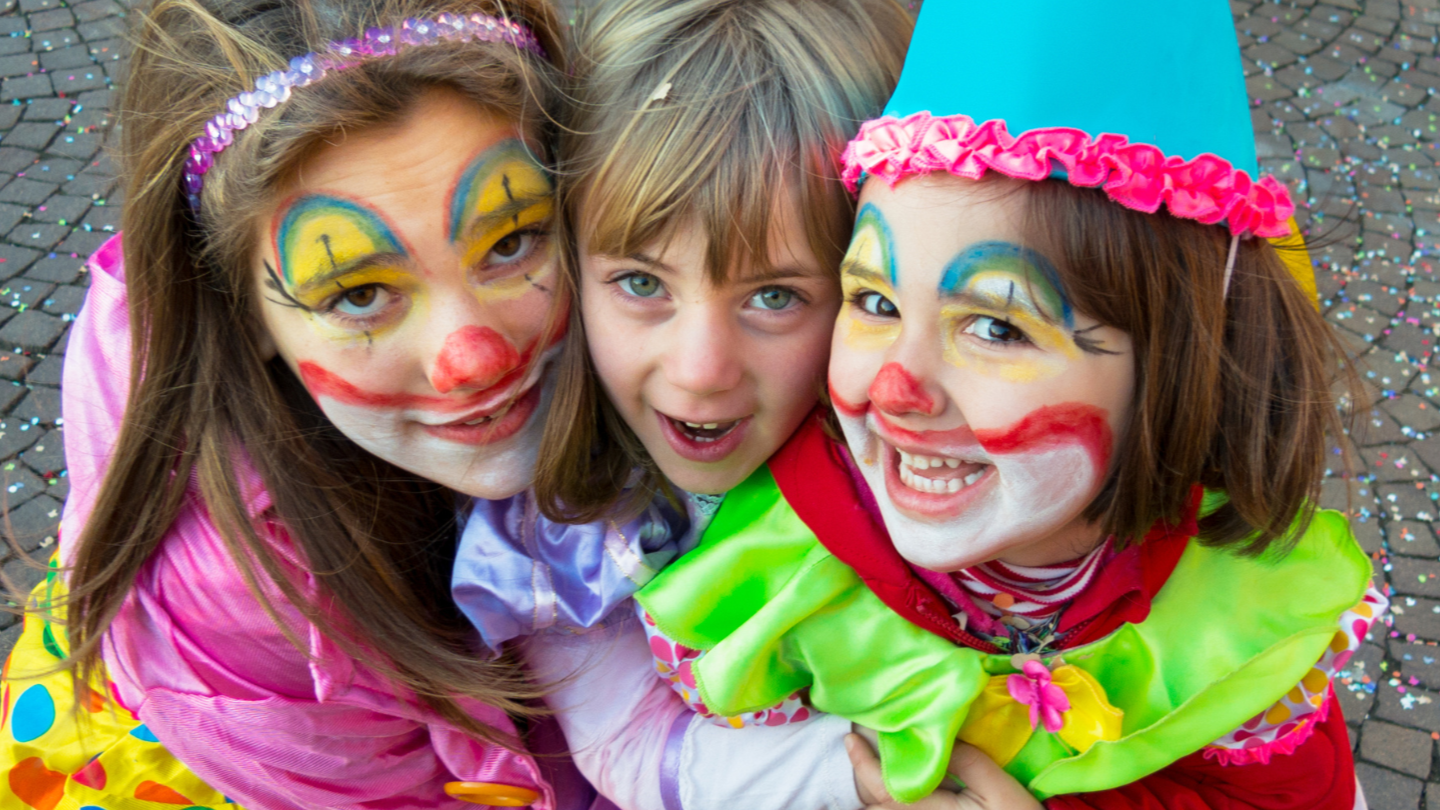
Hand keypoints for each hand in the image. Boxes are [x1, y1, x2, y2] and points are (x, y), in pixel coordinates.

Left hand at [846, 733, 1042, 809]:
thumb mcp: (996, 786)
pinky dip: (885, 800)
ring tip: (869, 759)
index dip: (863, 762)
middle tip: (857, 742)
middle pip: (874, 803)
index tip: (852, 738)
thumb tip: (936, 732)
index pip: (883, 787)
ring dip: (872, 787)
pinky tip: (887, 783)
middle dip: (863, 773)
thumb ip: (965, 760)